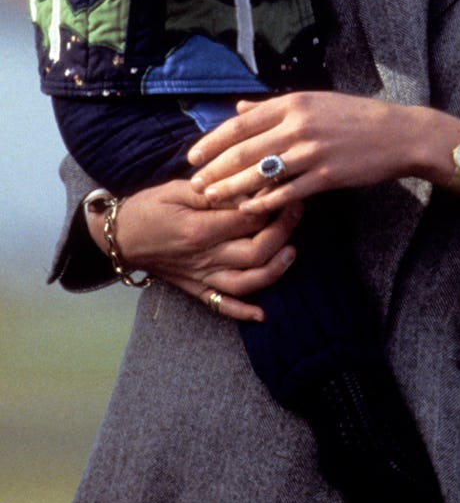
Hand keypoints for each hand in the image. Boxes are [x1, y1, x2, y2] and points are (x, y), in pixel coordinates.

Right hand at [86, 179, 303, 321]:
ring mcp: (201, 276)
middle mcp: (204, 257)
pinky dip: (243, 313)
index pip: (249, 220)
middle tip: (296, 209)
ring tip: (292, 251)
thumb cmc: (149, 206)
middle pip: (255, 252)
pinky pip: (222, 306)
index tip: (285, 187)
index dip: (272, 204)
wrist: (119, 236)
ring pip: (247, 282)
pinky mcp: (195, 288)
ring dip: (275, 270)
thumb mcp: (178, 188)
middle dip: (283, 231)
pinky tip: (263, 314)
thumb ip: (213, 190)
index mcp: (199, 229)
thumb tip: (246, 189)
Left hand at [187, 91, 459, 212]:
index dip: (213, 141)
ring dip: (232, 188)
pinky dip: (265, 202)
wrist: (397, 133)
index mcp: (294, 103)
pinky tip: (249, 210)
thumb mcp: (314, 101)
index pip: (242, 123)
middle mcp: (299, 124)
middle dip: (215, 168)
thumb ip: (273, 107)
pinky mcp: (326, 175)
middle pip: (245, 150)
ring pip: (261, 172)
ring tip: (213, 199)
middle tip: (194, 184)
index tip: (192, 156)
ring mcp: (312, 151)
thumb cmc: (354, 116)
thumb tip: (239, 108)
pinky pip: (288, 192)